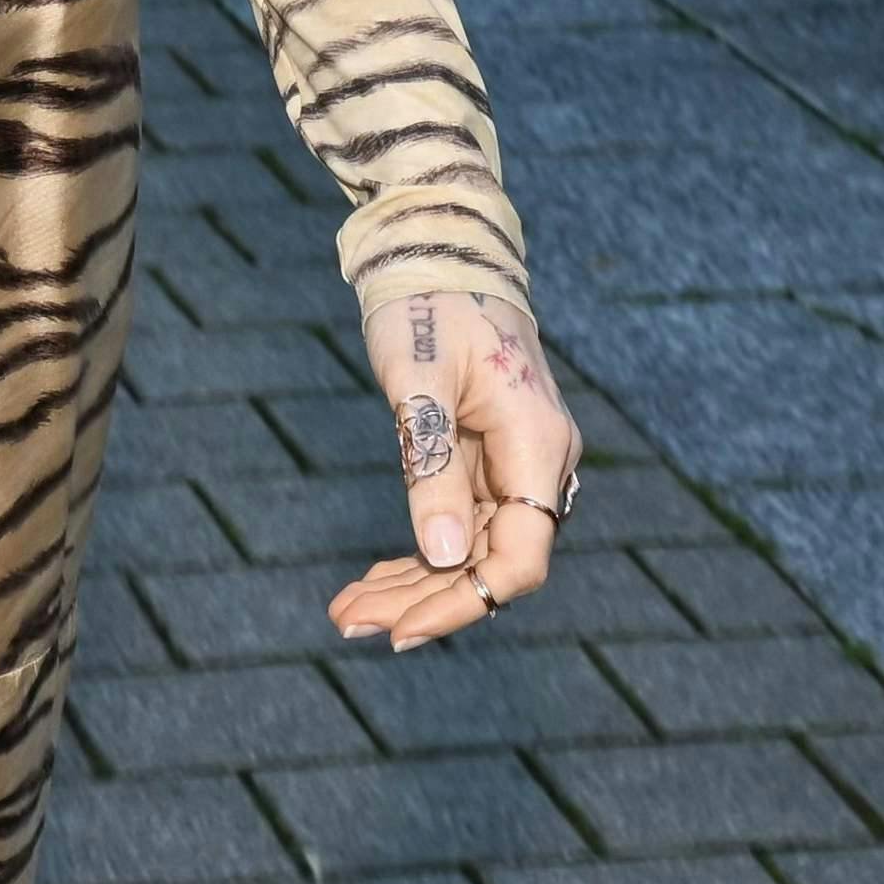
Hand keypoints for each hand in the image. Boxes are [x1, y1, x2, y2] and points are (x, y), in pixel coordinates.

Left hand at [331, 292, 580, 652]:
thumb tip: (440, 556)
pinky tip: (372, 579)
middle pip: (490, 563)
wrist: (440, 253)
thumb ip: (432, 466)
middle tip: (346, 621)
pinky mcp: (488, 460)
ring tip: (345, 610)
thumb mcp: (418, 382)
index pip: (518, 558)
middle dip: (421, 601)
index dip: (465, 602)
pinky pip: (459, 524)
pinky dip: (416, 555)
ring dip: (412, 585)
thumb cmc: (429, 305)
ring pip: (470, 550)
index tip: (401, 630)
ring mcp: (515, 464)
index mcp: (535, 444)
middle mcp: (538, 463)